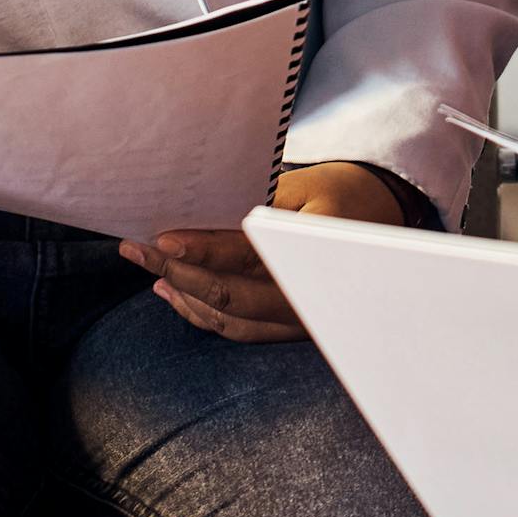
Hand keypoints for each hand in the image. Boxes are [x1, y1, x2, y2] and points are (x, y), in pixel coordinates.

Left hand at [126, 163, 399, 342]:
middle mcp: (307, 297)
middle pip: (229, 293)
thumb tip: (195, 216)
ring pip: (227, 317)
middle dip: (176, 272)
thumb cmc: (338, 192)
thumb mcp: (301, 187)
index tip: (163, 241)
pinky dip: (199, 313)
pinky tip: (171, 291)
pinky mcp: (289, 327)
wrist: (382, 219)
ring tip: (145, 266)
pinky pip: (237, 329)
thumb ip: (254, 205)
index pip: (248, 257)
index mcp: (314, 253)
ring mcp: (299, 319)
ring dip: (181, 293)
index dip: (203, 251)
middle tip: (135, 248)